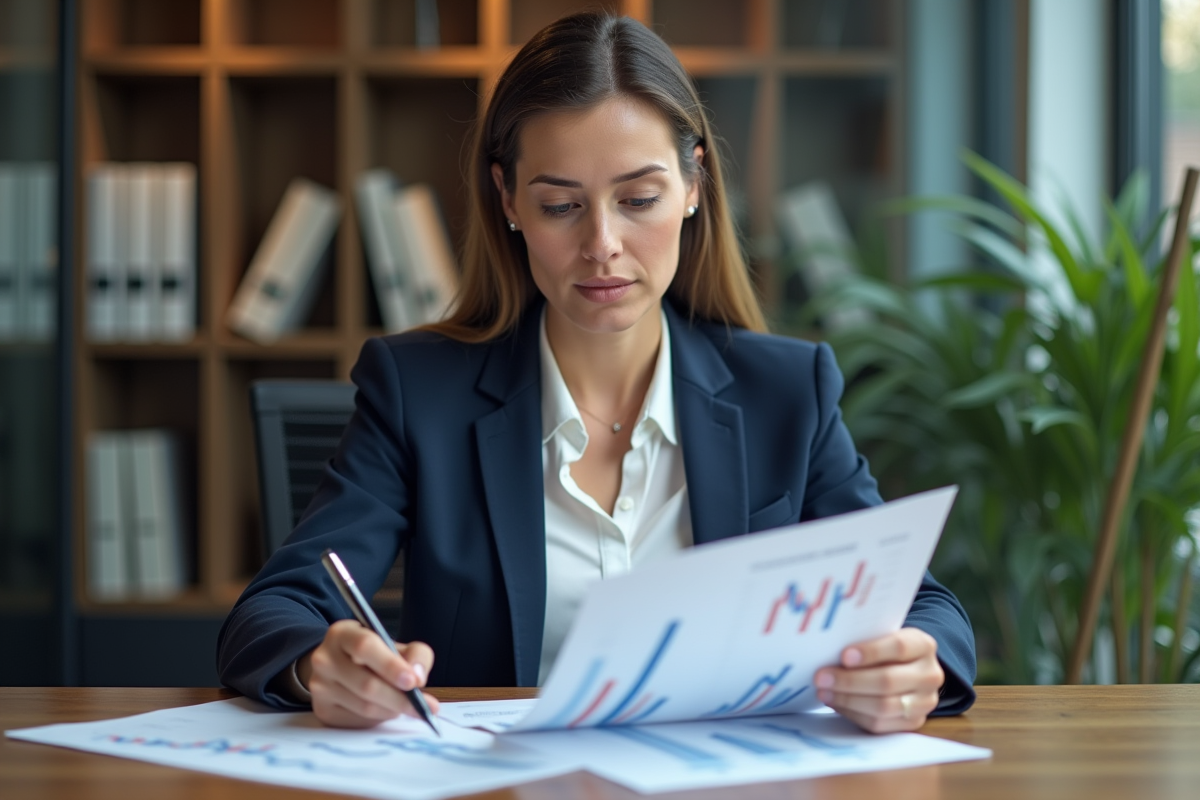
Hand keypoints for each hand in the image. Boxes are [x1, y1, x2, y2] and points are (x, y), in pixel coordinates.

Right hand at [298, 619, 440, 727]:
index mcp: (342, 633)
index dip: (391, 666)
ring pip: (363, 706)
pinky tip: (386, 710)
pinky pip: (357, 720)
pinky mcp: (321, 709)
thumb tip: (418, 678)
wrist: (341, 668)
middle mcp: (324, 658)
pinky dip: (379, 719)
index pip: (365, 647)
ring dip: (392, 710)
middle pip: (365, 684)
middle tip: (423, 707)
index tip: (413, 682)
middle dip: (399, 698)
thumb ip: (416, 654)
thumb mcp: (396, 645)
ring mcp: (319, 686)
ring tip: (407, 707)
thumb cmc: (375, 655)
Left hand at [813, 627, 942, 732]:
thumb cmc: (885, 649)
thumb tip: (828, 647)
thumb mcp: (882, 636)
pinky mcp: (913, 723)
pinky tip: (836, 703)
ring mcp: (925, 702)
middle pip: (888, 681)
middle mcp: (930, 674)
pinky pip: (880, 724)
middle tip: (822, 677)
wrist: (907, 669)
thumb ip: (865, 640)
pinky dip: (853, 714)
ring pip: (883, 706)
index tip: (844, 656)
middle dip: (850, 680)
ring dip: (848, 700)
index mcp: (923, 645)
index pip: (899, 647)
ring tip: (824, 691)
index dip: (871, 652)